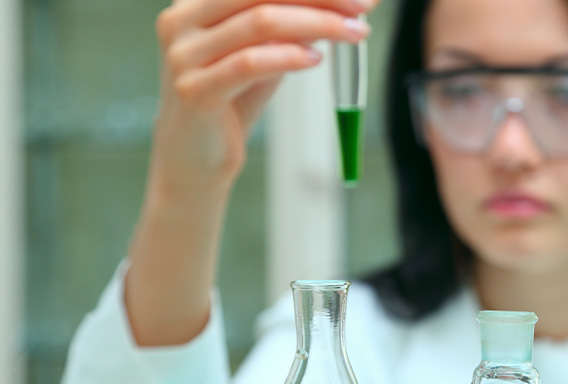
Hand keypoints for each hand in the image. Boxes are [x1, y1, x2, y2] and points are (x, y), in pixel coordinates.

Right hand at [124, 1, 376, 346]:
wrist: (196, 158)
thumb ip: (294, 25)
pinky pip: (249, 64)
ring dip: (317, 24)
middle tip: (363, 6)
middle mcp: (180, 21)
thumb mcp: (267, 52)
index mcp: (195, 2)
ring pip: (259, 22)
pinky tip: (315, 58)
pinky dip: (288, 56)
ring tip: (352, 33)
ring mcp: (183, 56)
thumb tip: (346, 4)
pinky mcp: (193, 91)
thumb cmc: (232, 100)